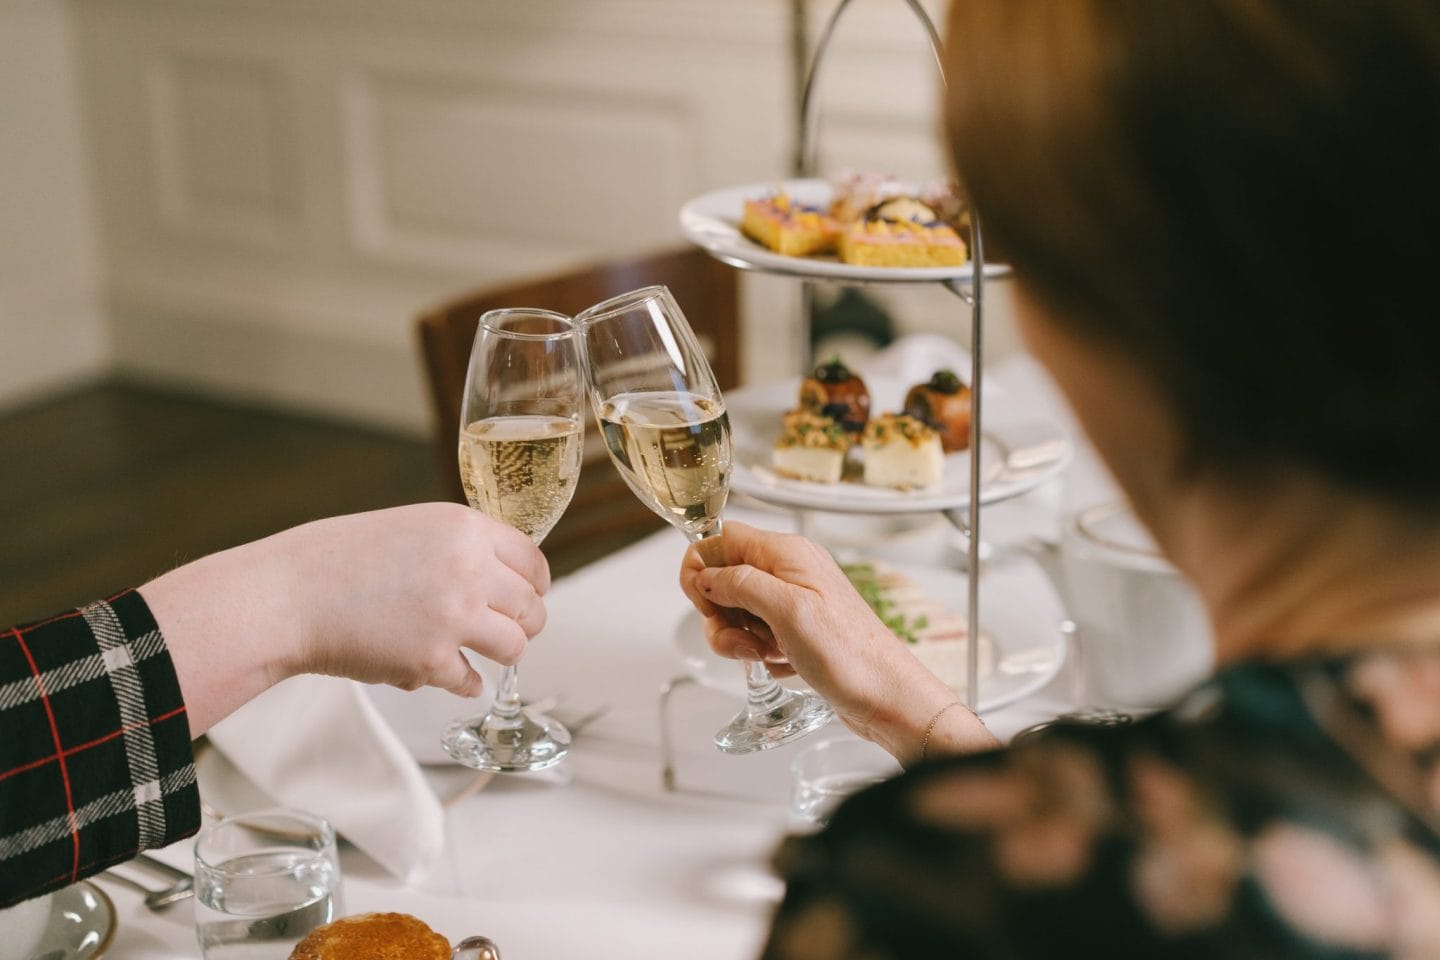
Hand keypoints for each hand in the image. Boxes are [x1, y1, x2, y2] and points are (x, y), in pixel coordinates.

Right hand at [144, 502, 548, 735]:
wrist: (287, 595)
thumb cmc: (337, 560)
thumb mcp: (410, 529)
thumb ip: (459, 548)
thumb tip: (501, 579)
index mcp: (464, 528)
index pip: (532, 560)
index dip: (535, 584)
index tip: (529, 596)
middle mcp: (469, 570)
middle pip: (532, 607)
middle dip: (524, 623)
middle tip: (508, 631)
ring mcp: (454, 617)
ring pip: (515, 647)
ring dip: (501, 654)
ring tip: (479, 652)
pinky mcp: (431, 660)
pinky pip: (472, 681)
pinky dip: (462, 681)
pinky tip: (448, 673)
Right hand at [679, 521, 997, 762]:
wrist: (886, 695)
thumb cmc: (849, 654)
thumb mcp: (787, 610)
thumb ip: (741, 583)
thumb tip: (705, 574)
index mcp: (787, 553)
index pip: (722, 537)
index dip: (702, 566)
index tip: (703, 600)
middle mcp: (789, 571)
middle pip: (724, 577)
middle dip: (720, 613)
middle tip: (742, 638)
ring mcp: (793, 601)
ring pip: (737, 609)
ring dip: (738, 637)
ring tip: (765, 654)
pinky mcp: (796, 630)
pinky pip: (756, 633)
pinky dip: (757, 650)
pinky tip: (780, 662)